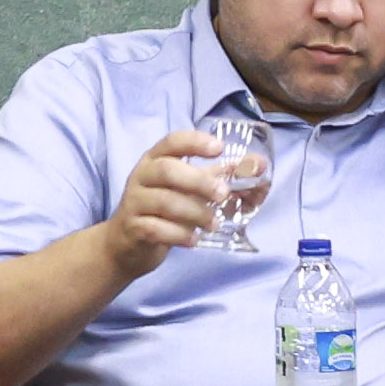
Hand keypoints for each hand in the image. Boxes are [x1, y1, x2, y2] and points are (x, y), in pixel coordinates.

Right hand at [104, 130, 234, 276]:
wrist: (127, 243)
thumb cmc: (162, 208)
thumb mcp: (186, 188)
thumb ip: (217, 176)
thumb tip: (257, 164)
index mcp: (155, 160)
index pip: (172, 142)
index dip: (195, 142)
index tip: (219, 148)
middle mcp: (142, 176)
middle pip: (168, 170)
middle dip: (199, 182)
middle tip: (223, 195)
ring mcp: (134, 202)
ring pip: (165, 202)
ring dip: (195, 213)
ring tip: (214, 224)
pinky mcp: (133, 227)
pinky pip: (156, 229)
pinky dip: (179, 235)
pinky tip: (194, 240)